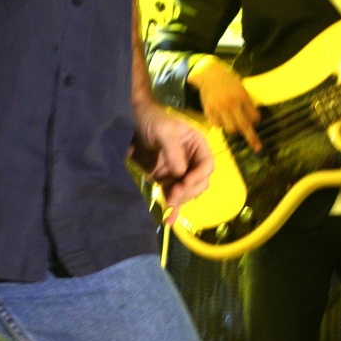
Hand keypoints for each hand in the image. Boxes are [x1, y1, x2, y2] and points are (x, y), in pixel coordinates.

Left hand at [130, 100, 213, 220]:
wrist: (133, 123)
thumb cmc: (153, 119)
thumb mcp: (164, 129)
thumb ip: (172, 149)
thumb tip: (181, 173)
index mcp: (197, 146)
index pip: (206, 166)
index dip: (199, 176)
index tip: (184, 182)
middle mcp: (192, 161)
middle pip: (199, 183)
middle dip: (188, 191)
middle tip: (173, 193)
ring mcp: (179, 173)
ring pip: (187, 193)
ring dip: (180, 200)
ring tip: (167, 202)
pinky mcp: (166, 181)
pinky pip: (173, 197)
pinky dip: (172, 209)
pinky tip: (169, 221)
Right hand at [192, 57, 260, 150]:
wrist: (209, 75)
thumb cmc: (228, 82)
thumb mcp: (241, 88)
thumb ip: (246, 103)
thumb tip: (252, 121)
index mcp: (242, 96)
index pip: (254, 117)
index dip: (255, 121)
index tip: (254, 121)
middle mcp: (231, 103)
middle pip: (244, 126)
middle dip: (252, 139)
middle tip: (257, 147)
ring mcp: (219, 108)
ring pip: (231, 129)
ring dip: (233, 128)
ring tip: (231, 120)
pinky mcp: (209, 111)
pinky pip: (218, 125)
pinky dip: (221, 123)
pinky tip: (220, 114)